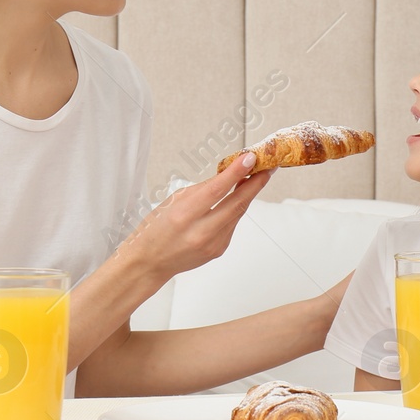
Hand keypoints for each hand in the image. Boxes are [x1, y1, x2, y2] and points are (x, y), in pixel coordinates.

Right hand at [117, 153, 273, 281]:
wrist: (150, 262)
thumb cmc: (156, 228)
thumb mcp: (172, 201)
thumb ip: (202, 189)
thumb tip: (227, 175)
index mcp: (183, 216)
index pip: (216, 190)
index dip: (236, 172)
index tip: (250, 157)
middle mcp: (200, 232)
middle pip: (236, 203)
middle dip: (256, 182)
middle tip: (269, 165)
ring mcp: (213, 244)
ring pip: (238, 213)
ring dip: (248, 194)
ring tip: (257, 176)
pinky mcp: (219, 250)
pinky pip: (232, 224)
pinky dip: (236, 209)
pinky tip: (237, 198)